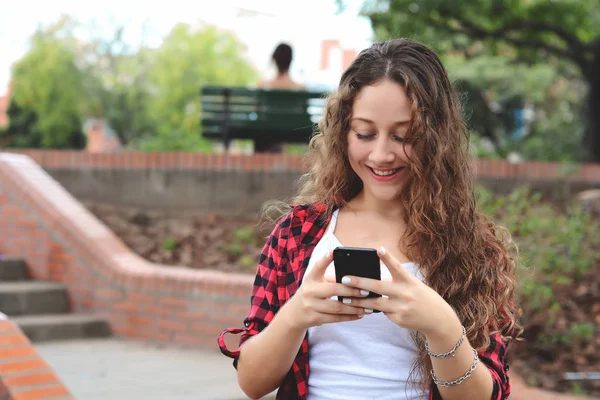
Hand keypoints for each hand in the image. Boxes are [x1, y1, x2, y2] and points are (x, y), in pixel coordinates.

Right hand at [285, 251, 366, 330]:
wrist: (295, 314)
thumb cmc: (311, 294)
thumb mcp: (315, 282)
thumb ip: (330, 278)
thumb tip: (354, 277)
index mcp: (310, 279)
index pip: (318, 266)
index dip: (325, 258)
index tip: (334, 251)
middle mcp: (309, 291)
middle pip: (333, 290)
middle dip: (351, 291)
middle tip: (366, 291)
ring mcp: (311, 306)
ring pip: (337, 308)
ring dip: (355, 307)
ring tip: (368, 306)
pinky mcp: (315, 319)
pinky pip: (336, 319)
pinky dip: (349, 317)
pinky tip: (360, 314)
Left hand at [339, 247, 459, 336]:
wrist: (437, 319)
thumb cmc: (421, 296)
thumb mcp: (413, 284)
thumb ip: (395, 280)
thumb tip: (372, 280)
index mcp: (409, 281)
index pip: (397, 267)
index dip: (387, 258)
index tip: (378, 249)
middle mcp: (405, 293)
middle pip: (378, 287)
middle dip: (359, 282)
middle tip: (344, 278)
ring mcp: (401, 307)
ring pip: (375, 304)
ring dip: (358, 301)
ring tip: (344, 299)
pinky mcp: (398, 319)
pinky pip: (382, 312)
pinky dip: (375, 309)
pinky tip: (367, 309)